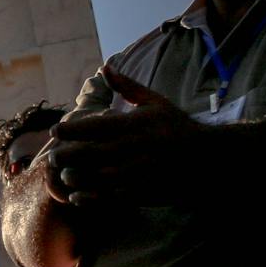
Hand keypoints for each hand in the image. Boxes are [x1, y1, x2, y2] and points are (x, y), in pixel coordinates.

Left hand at [42, 70, 207, 206]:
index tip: (55, 131)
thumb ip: (128, 88)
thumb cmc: (179, 127)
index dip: (75, 129)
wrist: (212, 158)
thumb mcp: (157, 103)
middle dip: (71, 155)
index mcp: (141, 124)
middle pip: (98, 152)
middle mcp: (142, 147)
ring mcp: (146, 171)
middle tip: (52, 156)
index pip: (101, 126)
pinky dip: (95, 198)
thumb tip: (104, 68)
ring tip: (63, 176)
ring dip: (80, 178)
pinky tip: (77, 197)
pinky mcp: (150, 190)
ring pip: (105, 177)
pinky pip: (117, 197)